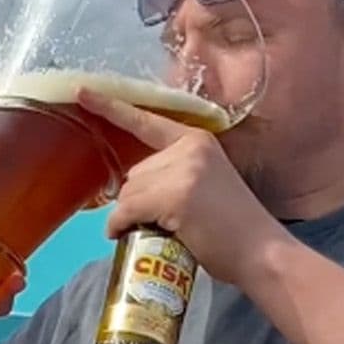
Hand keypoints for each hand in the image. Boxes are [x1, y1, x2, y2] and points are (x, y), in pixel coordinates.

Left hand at [77, 87, 285, 285]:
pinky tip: (132, 236)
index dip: (110, 107)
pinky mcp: (175, 196)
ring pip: (127, 194)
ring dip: (133, 217)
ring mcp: (182, 171)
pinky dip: (121, 227)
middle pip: (133, 174)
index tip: (82, 90)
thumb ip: (172, 175)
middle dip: (139, 201)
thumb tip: (127, 192)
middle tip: (169, 221)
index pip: (146, 121)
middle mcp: (189, 148)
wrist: (261, 253)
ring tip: (168, 231)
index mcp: (196, 141)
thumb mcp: (204, 184)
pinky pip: (126, 212)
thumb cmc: (231, 228)